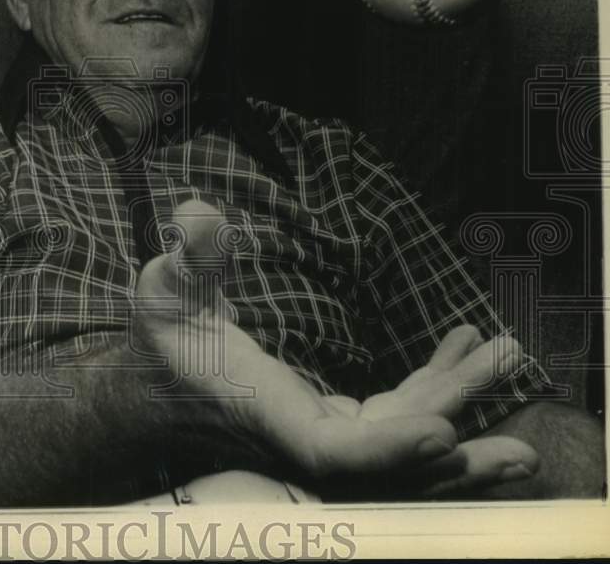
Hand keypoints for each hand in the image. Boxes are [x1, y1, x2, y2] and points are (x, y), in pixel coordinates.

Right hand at [135, 200, 538, 499]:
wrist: (153, 395)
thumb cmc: (160, 345)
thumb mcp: (162, 292)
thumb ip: (187, 257)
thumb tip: (199, 211)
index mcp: (263, 412)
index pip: (329, 452)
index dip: (386, 450)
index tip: (441, 432)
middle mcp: (299, 438)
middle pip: (388, 458)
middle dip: (454, 438)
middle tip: (517, 412)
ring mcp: (320, 434)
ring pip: (400, 441)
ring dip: (458, 409)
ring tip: (506, 363)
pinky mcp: (331, 420)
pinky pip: (392, 416)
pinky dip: (431, 387)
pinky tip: (459, 348)